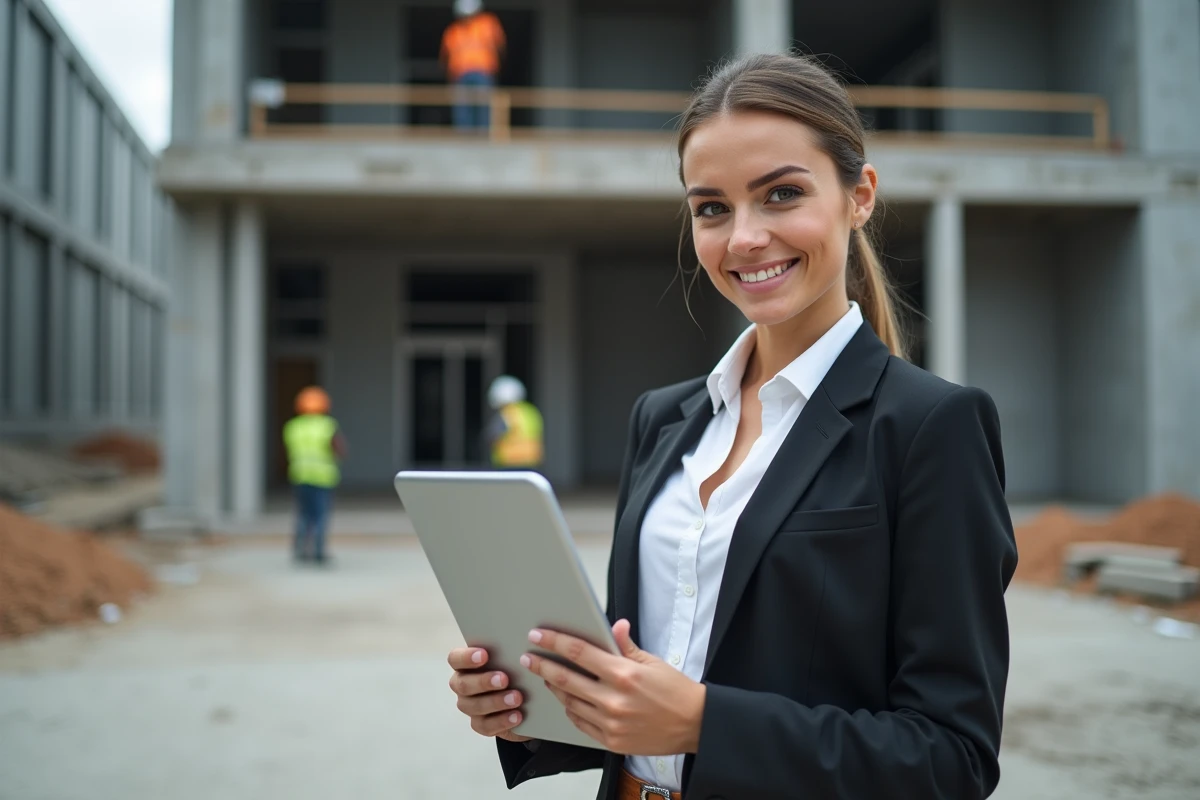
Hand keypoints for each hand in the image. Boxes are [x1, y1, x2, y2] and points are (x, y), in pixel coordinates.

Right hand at [447, 646, 531, 742]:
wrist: (527, 700)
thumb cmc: (515, 671)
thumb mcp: (513, 659)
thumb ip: (509, 650)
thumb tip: (522, 641)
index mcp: (466, 665)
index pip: (455, 659)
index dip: (466, 657)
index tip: (484, 655)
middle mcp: (463, 685)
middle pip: (463, 685)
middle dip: (483, 682)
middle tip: (504, 679)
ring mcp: (469, 706)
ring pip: (474, 706)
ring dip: (495, 702)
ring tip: (516, 698)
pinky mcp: (480, 724)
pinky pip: (485, 725)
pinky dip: (502, 721)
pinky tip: (517, 716)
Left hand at [521, 619, 705, 754]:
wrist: (695, 725)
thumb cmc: (676, 691)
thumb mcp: (653, 662)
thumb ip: (626, 646)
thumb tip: (615, 625)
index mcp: (624, 674)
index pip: (579, 653)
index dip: (554, 642)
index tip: (537, 635)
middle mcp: (613, 700)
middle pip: (565, 679)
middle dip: (542, 666)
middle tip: (529, 658)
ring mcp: (610, 723)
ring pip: (569, 702)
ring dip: (555, 688)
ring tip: (547, 677)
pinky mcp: (611, 741)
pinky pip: (580, 723)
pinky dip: (570, 710)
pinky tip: (567, 700)